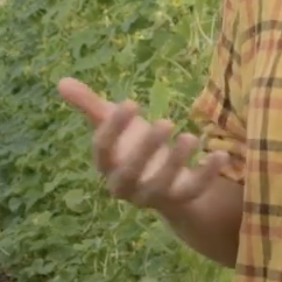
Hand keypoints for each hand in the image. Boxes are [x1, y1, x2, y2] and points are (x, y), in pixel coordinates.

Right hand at [56, 77, 234, 219]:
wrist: (163, 183)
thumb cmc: (133, 147)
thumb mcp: (114, 123)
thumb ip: (89, 104)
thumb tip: (61, 81)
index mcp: (107, 165)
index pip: (102, 150)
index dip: (114, 128)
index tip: (132, 103)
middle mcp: (125, 186)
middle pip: (130, 172)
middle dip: (146, 149)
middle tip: (165, 122)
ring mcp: (152, 197)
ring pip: (160, 187)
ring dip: (176, 163)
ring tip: (191, 137)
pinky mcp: (180, 200)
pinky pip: (192, 192)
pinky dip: (206, 175)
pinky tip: (220, 154)